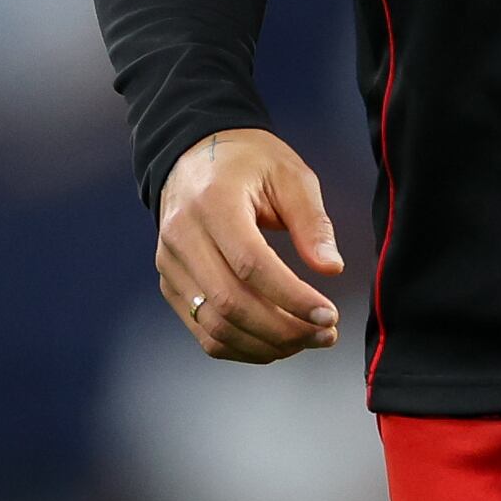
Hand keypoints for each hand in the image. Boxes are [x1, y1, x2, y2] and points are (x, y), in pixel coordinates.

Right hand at [154, 129, 345, 361]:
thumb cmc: (248, 162)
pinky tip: (275, 342)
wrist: (194, 154)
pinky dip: (242, 347)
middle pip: (231, 304)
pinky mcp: (169, 284)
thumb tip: (331, 269)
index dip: (292, 298)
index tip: (329, 315)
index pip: (251, 265)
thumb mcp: (290, 175)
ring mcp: (170, 264)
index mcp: (213, 202)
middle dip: (284, 330)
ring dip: (266, 346)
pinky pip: (203, 331)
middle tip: (325, 334)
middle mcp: (182, 236)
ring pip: (215, 327)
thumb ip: (312, 222)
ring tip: (307, 340)